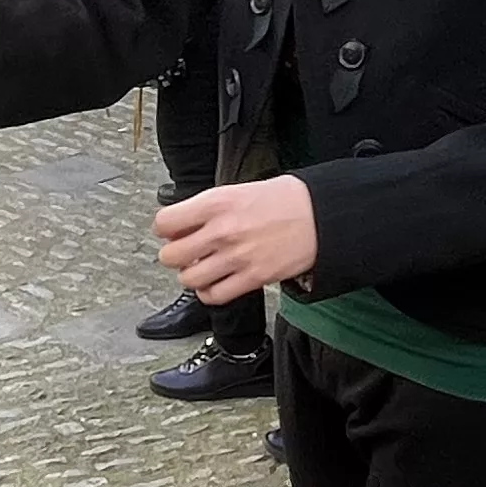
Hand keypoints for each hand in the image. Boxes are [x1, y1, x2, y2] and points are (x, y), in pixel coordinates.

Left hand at [152, 175, 314, 303]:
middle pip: (170, 256)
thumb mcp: (238, 190)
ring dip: (191, 275)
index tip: (174, 231)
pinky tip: (214, 283)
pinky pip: (214, 296)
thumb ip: (207, 208)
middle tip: (186, 251)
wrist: (321, 215)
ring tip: (202, 267)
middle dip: (174, 255)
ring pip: (188, 279)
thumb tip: (181, 227)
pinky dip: (208, 293)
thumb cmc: (284, 200)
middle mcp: (222, 231)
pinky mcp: (253, 278)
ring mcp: (237, 257)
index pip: (164, 223)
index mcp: (216, 203)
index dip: (165, 229)